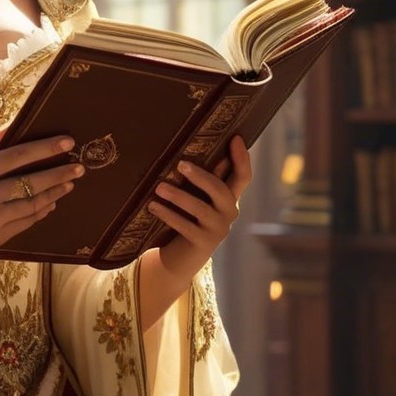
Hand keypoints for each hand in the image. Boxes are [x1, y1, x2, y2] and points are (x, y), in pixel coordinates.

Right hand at [0, 129, 82, 261]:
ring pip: (33, 205)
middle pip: (32, 183)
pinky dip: (42, 211)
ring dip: (55, 193)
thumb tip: (19, 125)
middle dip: (59, 174)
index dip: (46, 148)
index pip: (19, 156)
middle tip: (79, 167)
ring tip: (69, 184)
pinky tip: (52, 202)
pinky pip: (26, 222)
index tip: (67, 141)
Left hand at [149, 135, 251, 278]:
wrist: (179, 258)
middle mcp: (229, 213)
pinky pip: (185, 226)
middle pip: (221, 190)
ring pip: (200, 208)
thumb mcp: (195, 198)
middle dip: (201, 176)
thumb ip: (198, 180)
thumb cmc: (185, 219)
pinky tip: (153, 206)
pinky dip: (168, 214)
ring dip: (178, 196)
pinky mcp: (203, 243)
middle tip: (180, 164)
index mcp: (229, 198)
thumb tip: (185, 150)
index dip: (242, 158)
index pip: (243, 177)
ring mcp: (218, 229)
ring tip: (158, 187)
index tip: (235, 137)